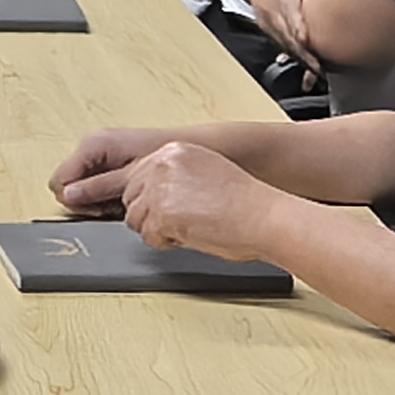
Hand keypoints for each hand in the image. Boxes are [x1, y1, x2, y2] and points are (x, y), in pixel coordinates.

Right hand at [53, 123, 175, 214]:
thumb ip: (96, 186)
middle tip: (114, 205)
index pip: (59, 182)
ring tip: (123, 200)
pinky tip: (125, 198)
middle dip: (88, 202)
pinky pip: (94, 188)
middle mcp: (90, 147)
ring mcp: (98, 156)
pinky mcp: (108, 164)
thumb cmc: (165, 156)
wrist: (194, 149)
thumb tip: (68, 196)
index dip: (76, 200)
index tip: (100, 207)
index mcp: (92, 144)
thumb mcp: (128, 175)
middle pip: (68, 188)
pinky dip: (106, 198)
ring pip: (80, 190)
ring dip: (98, 202)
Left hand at [120, 141, 277, 259]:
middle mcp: (163, 163)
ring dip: (156, 229)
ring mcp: (160, 187)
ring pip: (134, 217)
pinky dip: (165, 242)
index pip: (138, 174)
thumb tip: (154, 193)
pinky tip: (190, 235)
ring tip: (188, 228)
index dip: (148, 198)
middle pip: (130, 195)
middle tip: (177, 222)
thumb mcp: (207, 172)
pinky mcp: (161, 213)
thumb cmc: (246, 202)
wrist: (264, 217)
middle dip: (149, 214)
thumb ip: (177, 176)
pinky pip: (147, 236)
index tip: (160, 208)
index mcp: (175, 151)